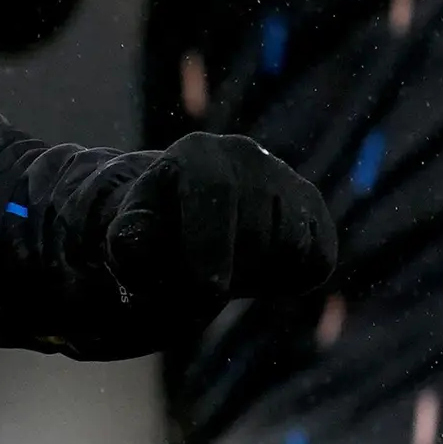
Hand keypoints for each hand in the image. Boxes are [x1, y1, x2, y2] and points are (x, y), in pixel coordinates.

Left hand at [107, 133, 339, 321]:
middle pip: (255, 229)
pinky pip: (315, 261)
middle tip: (199, 286)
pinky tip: (255, 267)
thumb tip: (132, 242)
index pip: (215, 192)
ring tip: (225, 266)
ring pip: (290, 246)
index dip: (211, 243)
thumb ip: (128, 239)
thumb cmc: (157, 233)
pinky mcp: (314, 214)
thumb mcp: (131, 234)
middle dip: (230, 272)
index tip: (208, 289)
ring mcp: (286, 182)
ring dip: (256, 275)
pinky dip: (286, 278)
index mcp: (196, 154)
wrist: (188, 227)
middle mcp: (247, 157)